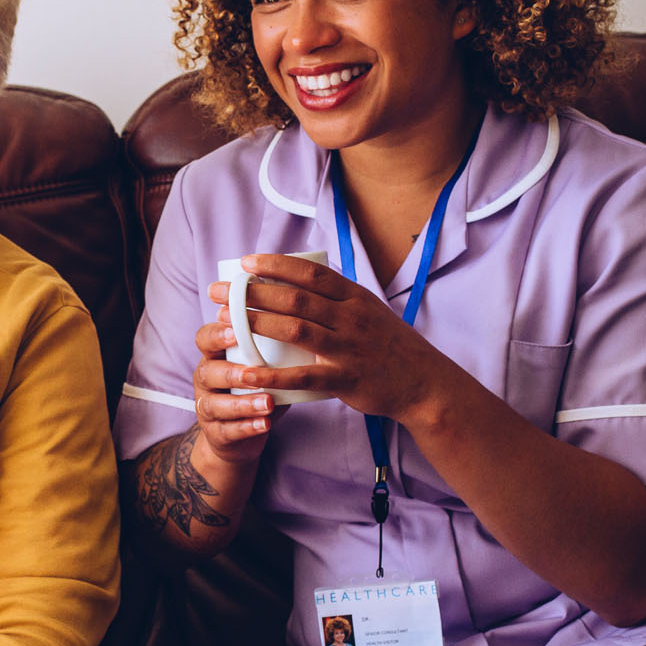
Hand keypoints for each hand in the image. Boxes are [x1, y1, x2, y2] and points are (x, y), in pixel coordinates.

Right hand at [189, 307, 281, 469]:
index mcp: (214, 357)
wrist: (239, 435)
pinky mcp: (215, 434)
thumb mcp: (260, 366)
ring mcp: (207, 408)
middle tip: (253, 373)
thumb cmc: (254, 389)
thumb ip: (273, 348)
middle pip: (207, 372)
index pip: (206, 339)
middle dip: (231, 373)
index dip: (217, 335)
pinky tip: (265, 425)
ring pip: (215, 405)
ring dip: (243, 404)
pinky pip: (227, 431)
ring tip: (268, 403)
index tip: (235, 331)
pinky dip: (247, 428)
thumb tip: (305, 323)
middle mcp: (206, 380)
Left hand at [212, 253, 451, 425]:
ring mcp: (349, 349)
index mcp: (355, 297)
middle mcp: (352, 318)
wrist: (424, 384)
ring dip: (256, 323)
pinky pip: (303, 376)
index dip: (276, 265)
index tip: (245, 262)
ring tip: (224, 322)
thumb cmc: (390, 347)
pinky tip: (247, 373)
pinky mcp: (346, 380)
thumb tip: (298, 281)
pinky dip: (272, 374)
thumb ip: (337, 298)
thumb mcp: (369, 311)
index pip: (311, 273)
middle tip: (220, 292)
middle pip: (295, 298)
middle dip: (253, 292)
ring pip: (296, 330)